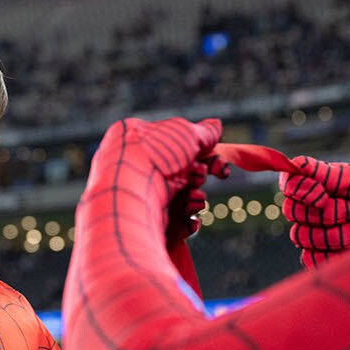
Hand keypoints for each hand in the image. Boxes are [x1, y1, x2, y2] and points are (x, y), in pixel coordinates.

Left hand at [92, 117, 226, 244]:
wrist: (129, 199)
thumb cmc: (156, 158)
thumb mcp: (185, 134)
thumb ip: (204, 132)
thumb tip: (216, 126)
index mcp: (138, 139)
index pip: (178, 146)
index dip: (205, 155)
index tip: (221, 169)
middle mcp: (136, 167)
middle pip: (181, 172)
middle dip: (197, 176)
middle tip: (196, 177)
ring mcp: (139, 196)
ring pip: (179, 198)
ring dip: (194, 200)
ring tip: (192, 200)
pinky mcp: (143, 222)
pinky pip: (172, 223)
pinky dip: (186, 223)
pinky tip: (191, 222)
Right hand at [281, 157, 349, 268]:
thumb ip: (334, 174)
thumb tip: (296, 164)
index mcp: (328, 185)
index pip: (291, 184)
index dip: (298, 187)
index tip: (321, 193)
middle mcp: (320, 210)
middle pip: (292, 210)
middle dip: (325, 211)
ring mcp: (323, 236)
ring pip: (301, 235)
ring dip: (336, 232)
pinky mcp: (329, 260)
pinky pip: (310, 258)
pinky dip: (333, 251)